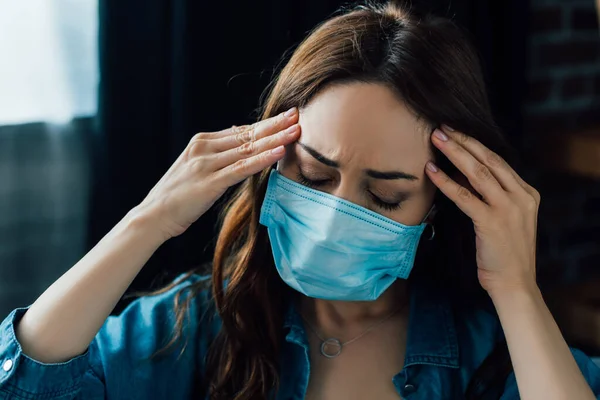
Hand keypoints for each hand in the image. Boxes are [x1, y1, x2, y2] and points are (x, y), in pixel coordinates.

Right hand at [136, 107, 300, 239]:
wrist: (153, 215)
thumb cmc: (177, 195)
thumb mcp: (195, 165)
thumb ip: (217, 151)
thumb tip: (238, 134)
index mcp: (202, 141)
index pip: (241, 130)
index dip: (265, 123)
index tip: (286, 116)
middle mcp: (204, 148)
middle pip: (247, 134)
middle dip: (274, 125)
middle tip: (297, 115)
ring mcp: (206, 164)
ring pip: (248, 149)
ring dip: (275, 139)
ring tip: (296, 131)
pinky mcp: (210, 183)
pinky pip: (241, 169)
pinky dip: (262, 160)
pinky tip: (279, 153)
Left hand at [424, 126, 539, 294]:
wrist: (514, 284)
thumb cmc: (504, 253)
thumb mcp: (503, 219)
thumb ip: (490, 196)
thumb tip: (462, 175)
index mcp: (526, 193)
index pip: (498, 161)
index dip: (474, 144)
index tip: (455, 130)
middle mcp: (521, 196)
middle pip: (488, 160)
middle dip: (463, 140)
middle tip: (441, 126)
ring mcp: (508, 208)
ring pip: (477, 172)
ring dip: (454, 153)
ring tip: (435, 138)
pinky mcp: (492, 222)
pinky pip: (465, 196)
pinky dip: (446, 181)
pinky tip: (431, 171)